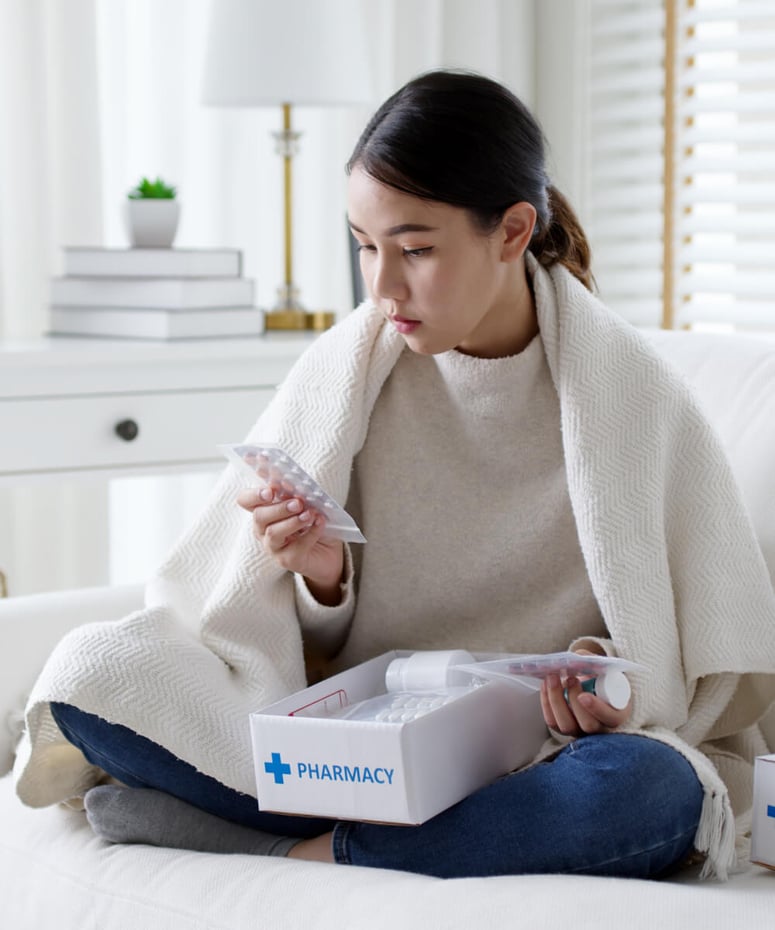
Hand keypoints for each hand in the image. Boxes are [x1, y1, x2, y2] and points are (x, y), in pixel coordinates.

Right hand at [237, 487, 344, 604]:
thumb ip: (294, 494)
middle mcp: (262, 530)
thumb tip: (288, 483)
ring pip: (273, 532)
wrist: (331, 550)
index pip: (245, 500)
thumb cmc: (313, 522)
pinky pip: (297, 545)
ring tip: (309, 514)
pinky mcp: (288, 560)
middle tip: (298, 503)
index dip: (253, 494)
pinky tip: (320, 522)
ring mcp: (273, 547)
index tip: (270, 491)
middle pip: (259, 516)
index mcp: (263, 511)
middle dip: (279, 508)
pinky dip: (311, 532)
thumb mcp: (305, 504)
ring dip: (292, 521)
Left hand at [539, 651, 631, 736]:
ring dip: (555, 700)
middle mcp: (600, 728)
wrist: (591, 687)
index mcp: (616, 714)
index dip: (596, 708)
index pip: (610, 717)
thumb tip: (576, 657)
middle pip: (587, 724)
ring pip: (566, 725)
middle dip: (573, 700)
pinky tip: (545, 685)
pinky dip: (546, 702)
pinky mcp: (564, 728)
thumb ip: (593, 661)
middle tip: (569, 678)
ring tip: (552, 677)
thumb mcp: (603, 668)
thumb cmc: (601, 678)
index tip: (583, 695)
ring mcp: (581, 731)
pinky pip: (553, 722)